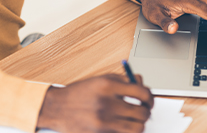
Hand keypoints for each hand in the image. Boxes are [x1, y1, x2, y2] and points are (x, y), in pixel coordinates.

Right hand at [36, 74, 153, 132]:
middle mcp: (106, 103)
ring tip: (134, 121)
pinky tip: (122, 127)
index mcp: (108, 86)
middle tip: (143, 111)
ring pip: (137, 129)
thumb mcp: (100, 80)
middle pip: (142, 113)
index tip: (149, 100)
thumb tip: (141, 82)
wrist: (56, 108)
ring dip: (139, 125)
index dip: (150, 97)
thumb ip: (122, 79)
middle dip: (146, 113)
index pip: (141, 92)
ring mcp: (103, 121)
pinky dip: (126, 132)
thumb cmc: (78, 93)